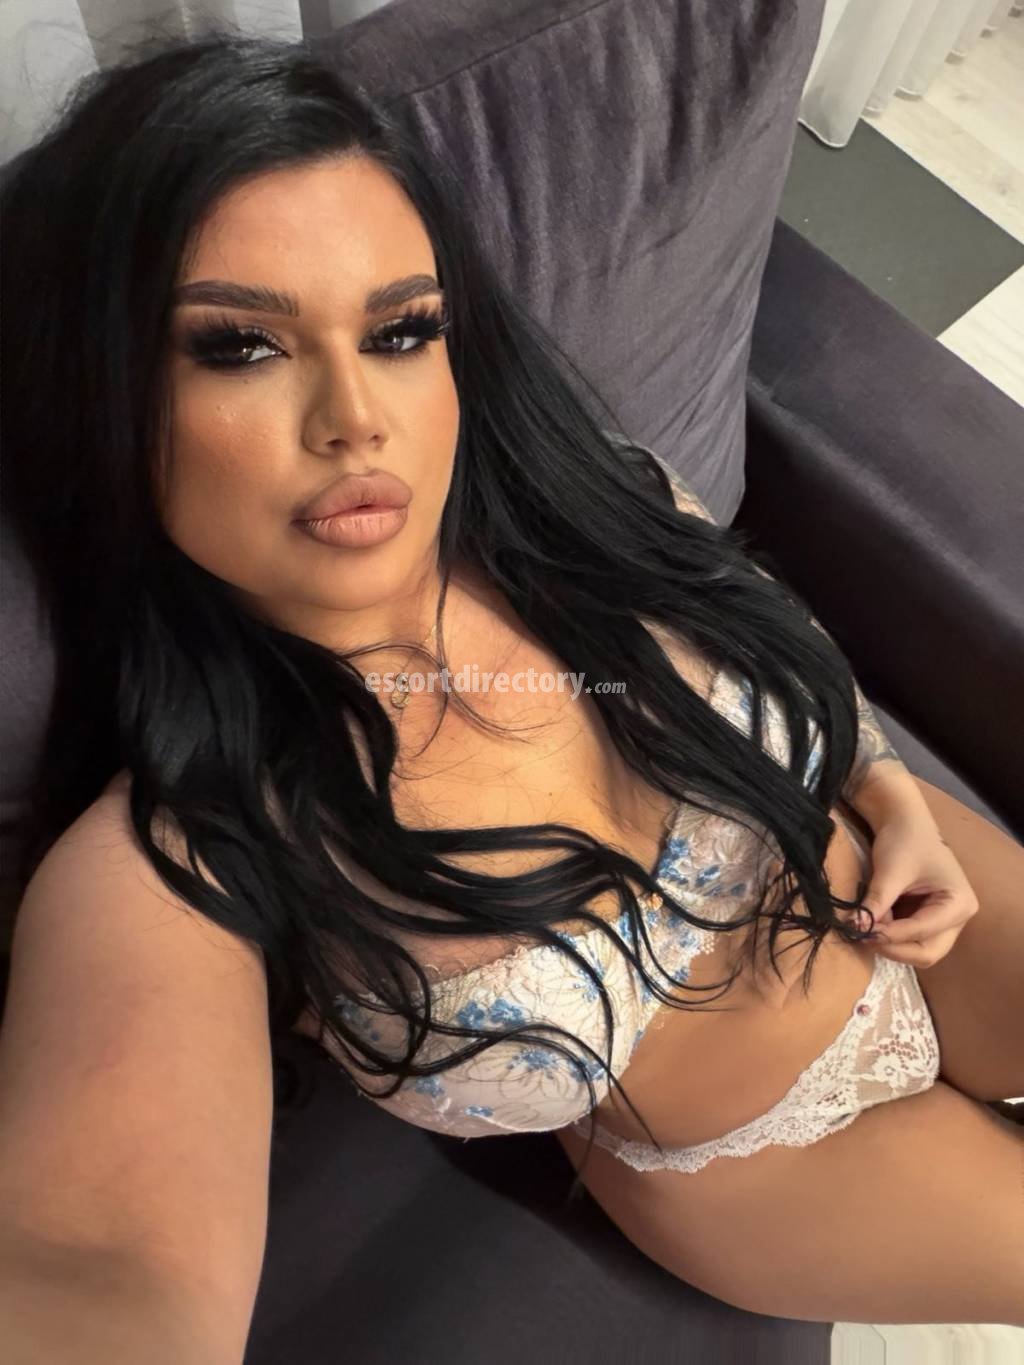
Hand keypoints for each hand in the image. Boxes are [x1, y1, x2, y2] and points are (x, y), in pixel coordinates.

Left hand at [851, 815, 979, 968]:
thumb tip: (857, 928)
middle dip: (893, 949)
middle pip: (927, 953)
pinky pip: (909, 940)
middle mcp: (958, 918)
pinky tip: (873, 920)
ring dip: (890, 943)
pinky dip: (889, 935)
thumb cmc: (904, 840)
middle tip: (863, 937)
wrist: (903, 821)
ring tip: (866, 925)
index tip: (861, 931)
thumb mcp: (890, 871)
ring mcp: (944, 922)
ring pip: (917, 951)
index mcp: (959, 904)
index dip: (891, 936)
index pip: (923, 932)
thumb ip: (876, 902)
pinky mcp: (927, 921)